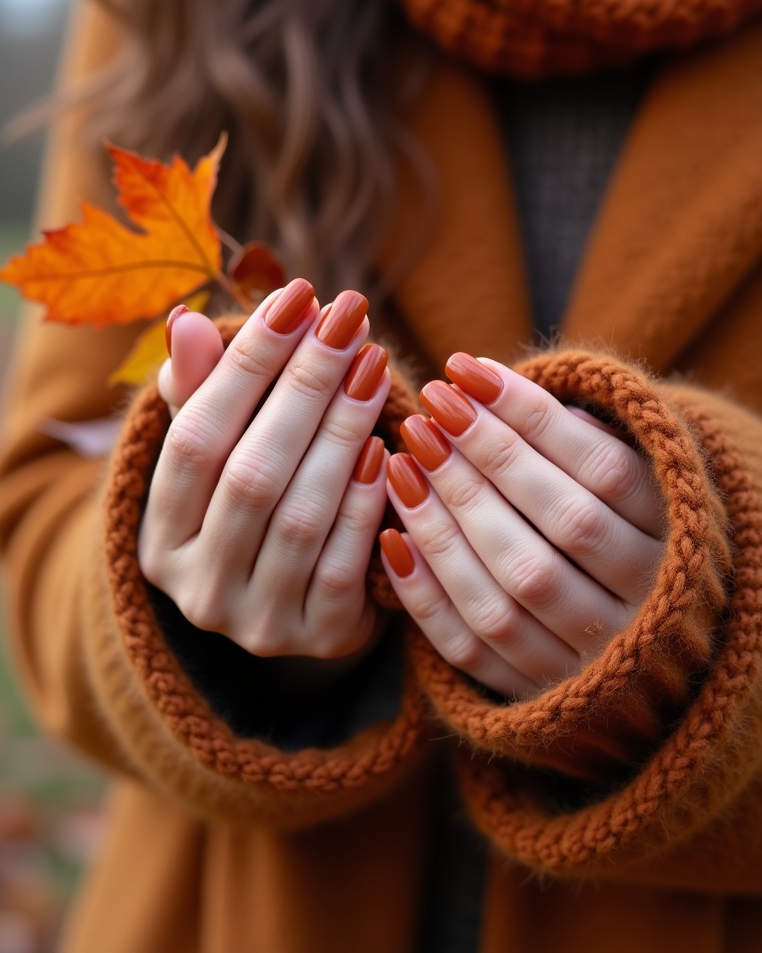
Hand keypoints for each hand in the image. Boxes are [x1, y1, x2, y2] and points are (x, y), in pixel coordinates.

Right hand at [139, 281, 390, 659]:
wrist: (297, 604)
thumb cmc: (254, 509)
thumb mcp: (217, 458)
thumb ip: (201, 395)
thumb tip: (185, 322)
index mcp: (158, 538)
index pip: (194, 438)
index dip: (244, 366)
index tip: (296, 298)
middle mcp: (197, 589)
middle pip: (250, 474)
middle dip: (304, 387)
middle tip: (349, 318)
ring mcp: (256, 623)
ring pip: (299, 516)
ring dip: (340, 432)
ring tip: (374, 364)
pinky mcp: (317, 638)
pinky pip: (343, 564)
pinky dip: (363, 501)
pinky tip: (385, 444)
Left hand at [381, 353, 664, 698]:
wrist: (652, 661)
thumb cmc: (623, 537)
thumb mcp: (628, 485)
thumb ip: (578, 439)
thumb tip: (487, 385)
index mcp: (679, 538)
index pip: (604, 467)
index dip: (531, 416)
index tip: (466, 370)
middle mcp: (645, 602)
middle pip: (561, 524)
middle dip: (486, 458)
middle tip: (428, 407)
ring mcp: (595, 660)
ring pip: (513, 588)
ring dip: (447, 520)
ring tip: (402, 459)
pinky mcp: (543, 700)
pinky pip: (475, 650)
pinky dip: (427, 595)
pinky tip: (391, 537)